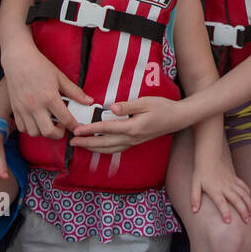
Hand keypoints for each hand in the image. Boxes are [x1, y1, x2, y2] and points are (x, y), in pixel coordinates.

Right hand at [3, 40, 91, 138]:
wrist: (18, 59)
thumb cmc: (39, 66)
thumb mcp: (60, 77)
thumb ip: (75, 92)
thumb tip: (88, 101)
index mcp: (49, 97)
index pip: (66, 119)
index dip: (74, 126)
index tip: (77, 127)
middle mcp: (35, 105)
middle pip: (49, 132)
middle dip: (59, 134)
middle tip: (63, 126)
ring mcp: (23, 109)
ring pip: (34, 133)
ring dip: (44, 132)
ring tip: (49, 123)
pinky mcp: (15, 109)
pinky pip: (22, 128)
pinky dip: (31, 129)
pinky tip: (37, 121)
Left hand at [70, 96, 187, 152]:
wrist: (178, 118)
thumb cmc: (163, 107)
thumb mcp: (146, 102)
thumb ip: (128, 106)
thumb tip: (112, 108)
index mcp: (133, 127)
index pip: (106, 129)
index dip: (90, 129)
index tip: (77, 130)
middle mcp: (132, 138)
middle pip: (105, 143)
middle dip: (87, 142)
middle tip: (72, 141)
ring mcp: (134, 142)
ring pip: (110, 149)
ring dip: (94, 148)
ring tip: (81, 145)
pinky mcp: (136, 142)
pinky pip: (117, 149)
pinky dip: (105, 150)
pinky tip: (99, 147)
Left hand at [191, 153, 250, 224]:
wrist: (209, 158)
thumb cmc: (201, 173)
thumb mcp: (194, 185)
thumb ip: (194, 198)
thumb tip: (194, 211)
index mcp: (215, 189)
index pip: (221, 203)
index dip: (225, 212)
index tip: (228, 222)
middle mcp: (225, 186)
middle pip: (236, 200)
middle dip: (243, 211)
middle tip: (246, 221)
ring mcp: (232, 182)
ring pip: (243, 194)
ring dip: (249, 204)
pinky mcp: (235, 179)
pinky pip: (244, 187)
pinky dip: (249, 195)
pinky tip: (250, 202)